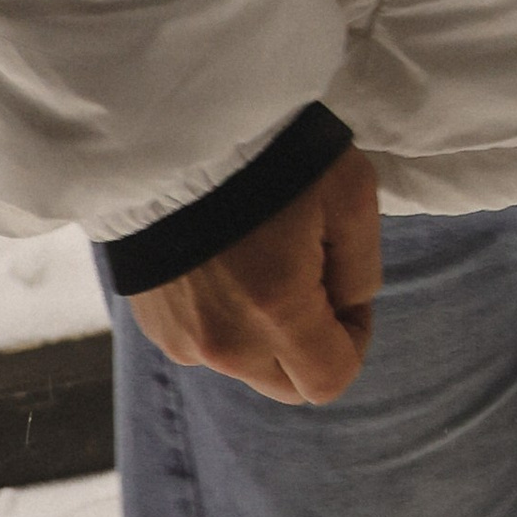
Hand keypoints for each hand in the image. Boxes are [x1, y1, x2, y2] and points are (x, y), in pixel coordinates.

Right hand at [126, 146, 381, 403]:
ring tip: (265, 260)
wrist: (175, 132)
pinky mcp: (154, 325)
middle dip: (312, 344)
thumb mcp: (351, 193)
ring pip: (246, 364)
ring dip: (267, 332)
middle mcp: (225, 344)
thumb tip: (350, 304)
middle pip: (287, 384)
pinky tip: (225, 260)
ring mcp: (182, 339)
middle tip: (313, 275)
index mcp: (277, 315)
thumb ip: (362, 265)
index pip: (330, 380)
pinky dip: (226, 318)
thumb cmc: (274, 158)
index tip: (348, 290)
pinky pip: (206, 342)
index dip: (355, 339)